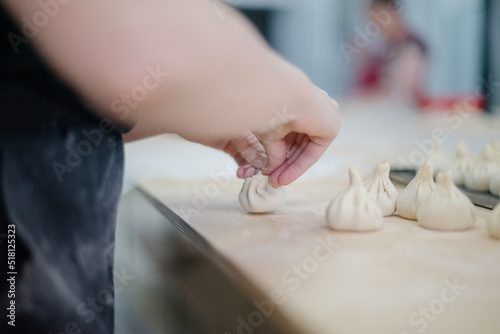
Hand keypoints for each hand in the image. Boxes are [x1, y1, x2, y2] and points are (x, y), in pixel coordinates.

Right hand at [205, 88, 339, 186]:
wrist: (281, 96)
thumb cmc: (269, 106)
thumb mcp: (268, 132)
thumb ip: (273, 151)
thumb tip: (270, 170)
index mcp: (300, 102)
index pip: (291, 133)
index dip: (279, 151)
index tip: (268, 166)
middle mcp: (315, 107)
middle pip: (299, 144)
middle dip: (284, 164)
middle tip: (272, 179)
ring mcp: (326, 115)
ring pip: (306, 150)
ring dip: (290, 168)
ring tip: (276, 181)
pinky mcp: (332, 126)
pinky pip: (314, 152)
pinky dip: (300, 166)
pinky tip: (285, 177)